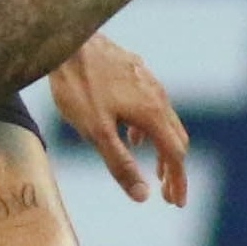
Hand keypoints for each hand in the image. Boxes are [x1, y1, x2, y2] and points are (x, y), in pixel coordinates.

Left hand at [47, 32, 189, 204]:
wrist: (68, 42)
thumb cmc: (78, 87)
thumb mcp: (96, 133)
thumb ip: (120, 164)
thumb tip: (143, 196)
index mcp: (152, 113)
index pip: (175, 154)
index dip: (178, 181)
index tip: (176, 203)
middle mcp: (157, 96)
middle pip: (176, 138)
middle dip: (174, 169)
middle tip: (167, 192)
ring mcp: (148, 82)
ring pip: (165, 121)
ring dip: (163, 149)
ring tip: (155, 169)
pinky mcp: (135, 72)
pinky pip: (152, 105)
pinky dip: (150, 129)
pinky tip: (132, 134)